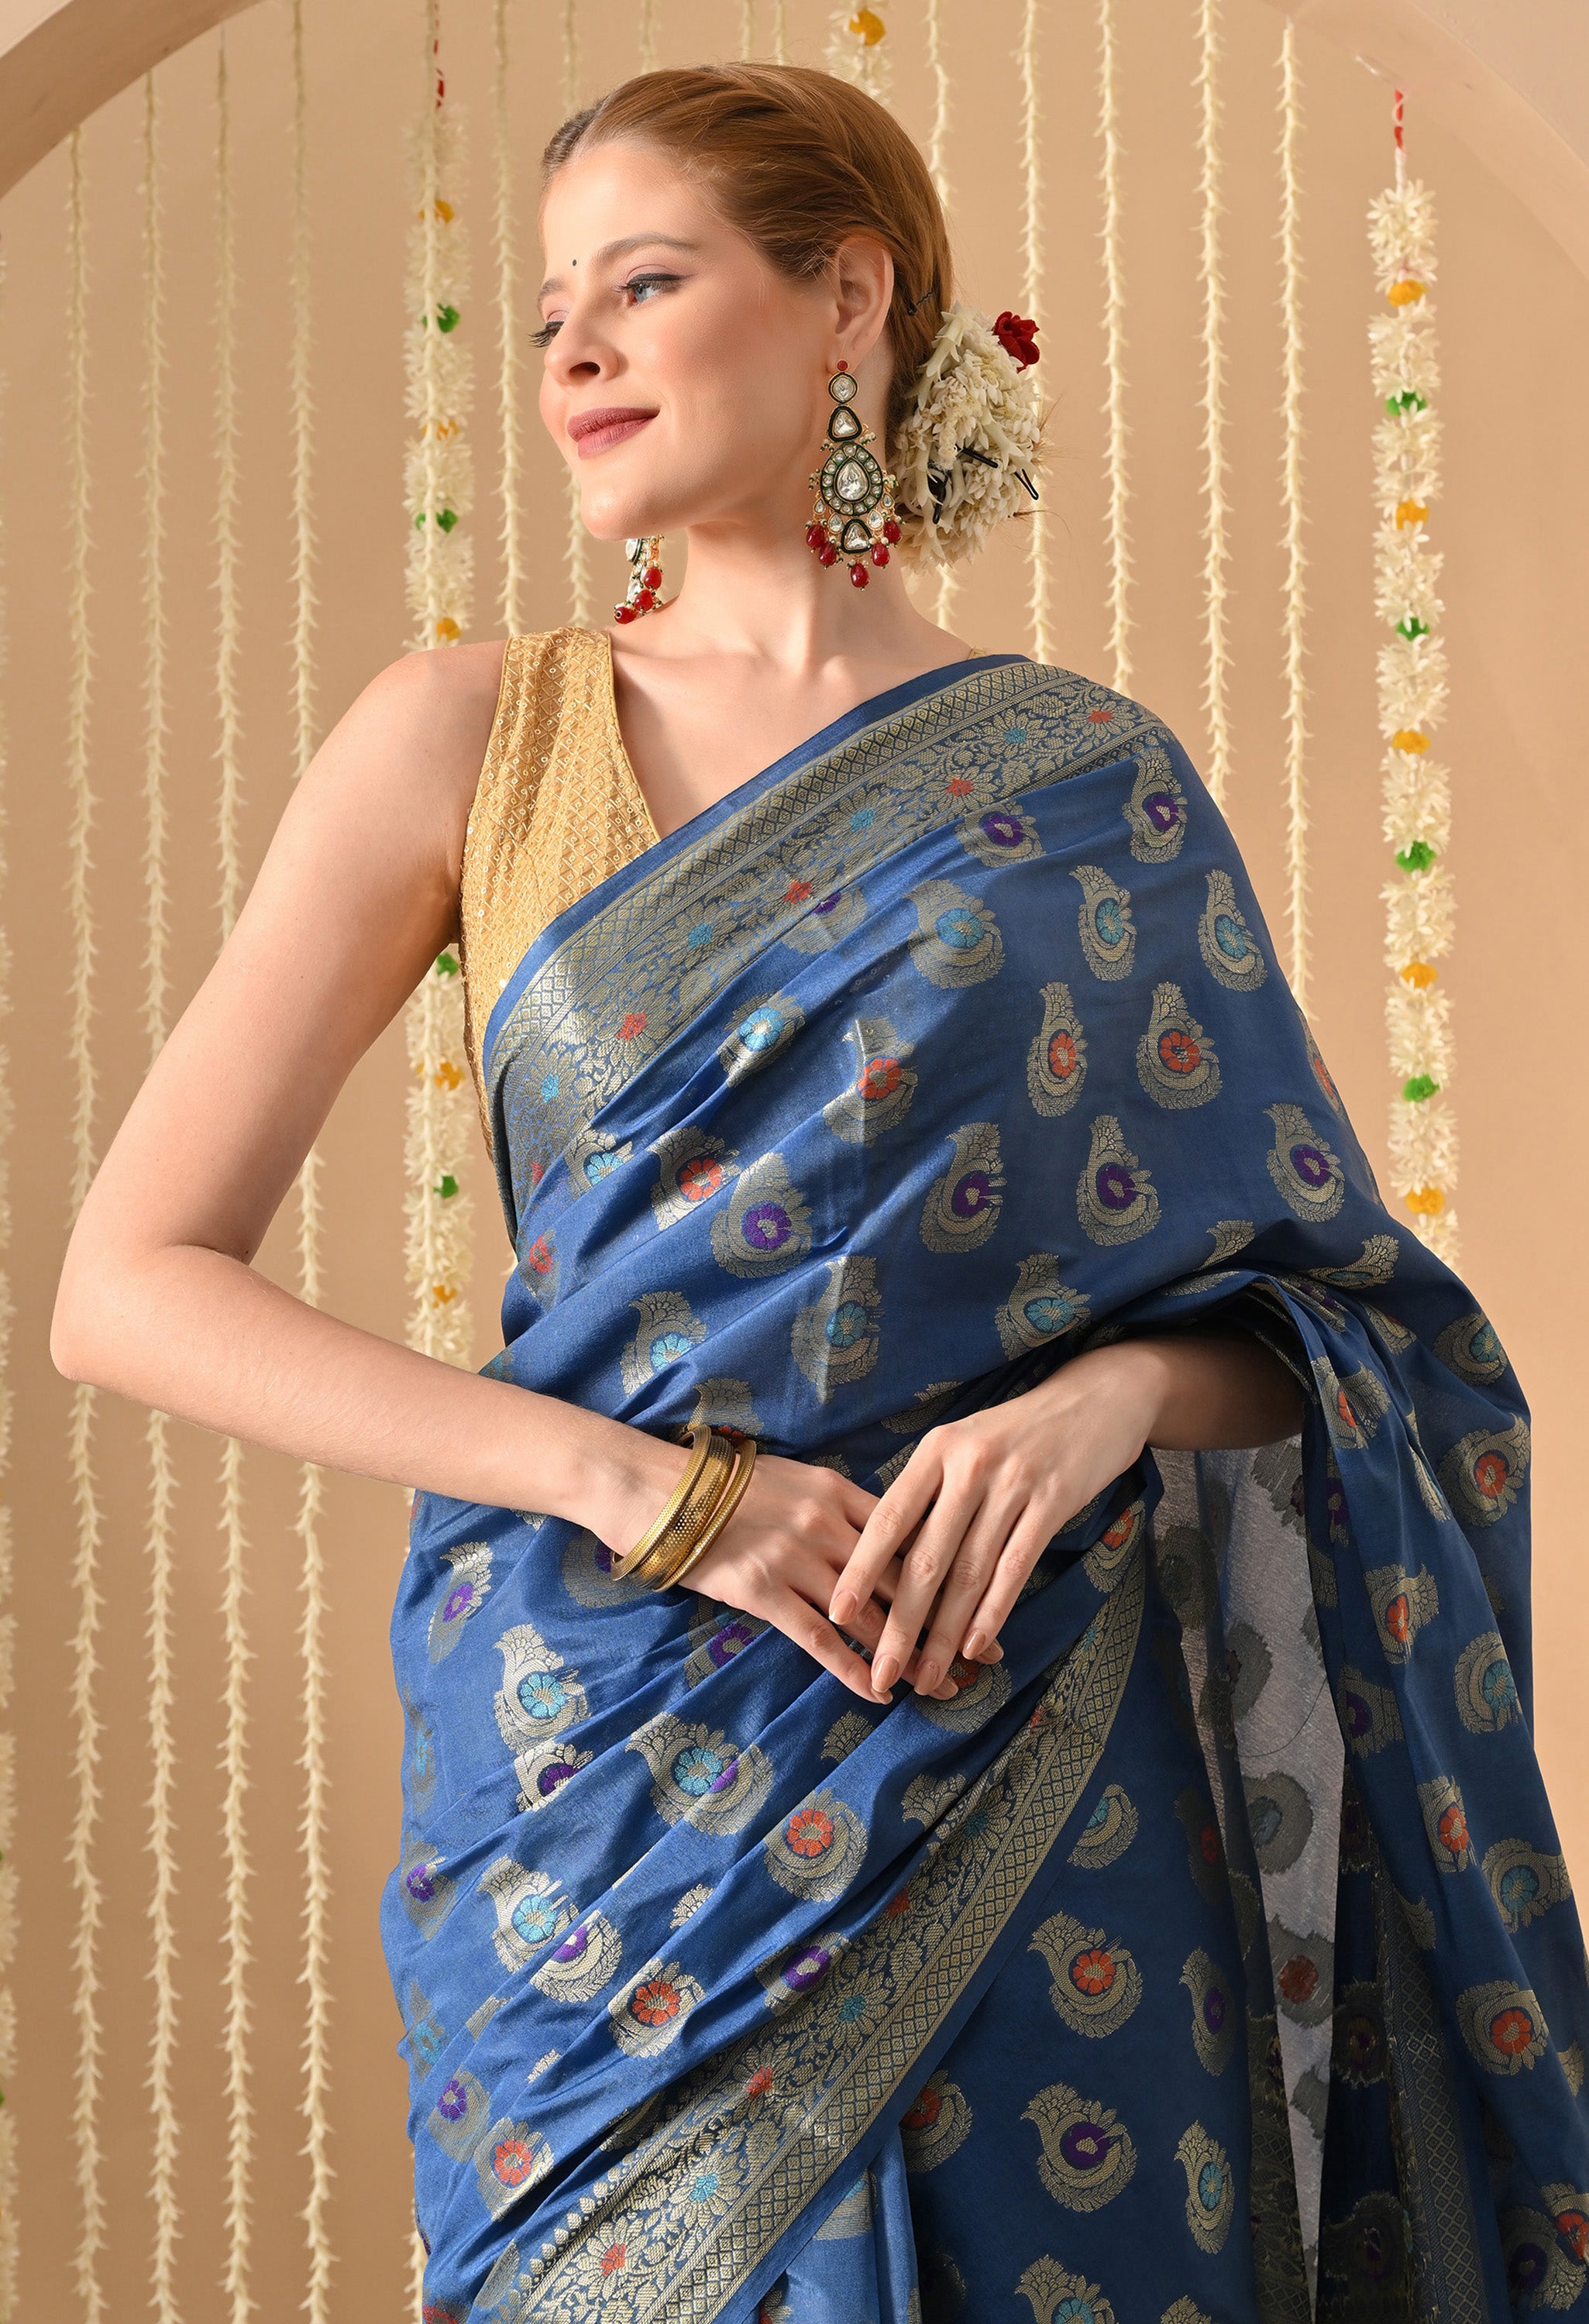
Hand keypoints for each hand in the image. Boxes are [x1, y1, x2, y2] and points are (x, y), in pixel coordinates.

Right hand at [593, 1430, 953, 1704]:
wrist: (662, 1490)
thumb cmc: (728, 1487)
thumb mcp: (795, 1480)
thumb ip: (838, 1506)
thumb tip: (882, 1535)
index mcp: (839, 1491)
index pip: (912, 1535)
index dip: (951, 1571)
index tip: (985, 1598)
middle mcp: (826, 1524)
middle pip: (903, 1580)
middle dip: (945, 1620)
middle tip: (981, 1655)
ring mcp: (796, 1559)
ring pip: (869, 1616)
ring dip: (907, 1655)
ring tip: (939, 1685)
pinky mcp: (763, 1592)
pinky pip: (820, 1639)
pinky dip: (852, 1668)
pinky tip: (877, 1692)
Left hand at [827, 1343, 1164, 1700]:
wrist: (1096, 1397)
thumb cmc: (1018, 1431)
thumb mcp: (963, 1444)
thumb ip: (929, 1492)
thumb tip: (887, 1557)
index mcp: (936, 1451)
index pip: (888, 1519)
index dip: (860, 1570)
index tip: (835, 1614)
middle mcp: (969, 1466)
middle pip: (926, 1559)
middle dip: (901, 1624)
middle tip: (881, 1673)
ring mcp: (1012, 1484)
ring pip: (969, 1572)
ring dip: (946, 1634)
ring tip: (927, 1676)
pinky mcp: (1053, 1501)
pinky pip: (1016, 1567)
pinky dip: (994, 1612)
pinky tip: (977, 1647)